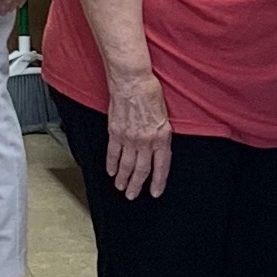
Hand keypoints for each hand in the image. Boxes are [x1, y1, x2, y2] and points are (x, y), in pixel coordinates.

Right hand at [103, 67, 172, 199]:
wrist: (132, 81)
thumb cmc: (149, 91)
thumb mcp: (165, 115)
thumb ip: (161, 133)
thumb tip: (159, 146)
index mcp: (162, 136)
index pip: (161, 165)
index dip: (158, 181)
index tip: (155, 192)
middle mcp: (146, 140)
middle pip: (142, 169)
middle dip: (137, 185)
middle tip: (132, 195)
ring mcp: (129, 138)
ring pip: (127, 165)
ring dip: (123, 179)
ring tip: (121, 187)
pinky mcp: (115, 132)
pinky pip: (113, 153)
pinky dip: (111, 164)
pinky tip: (111, 171)